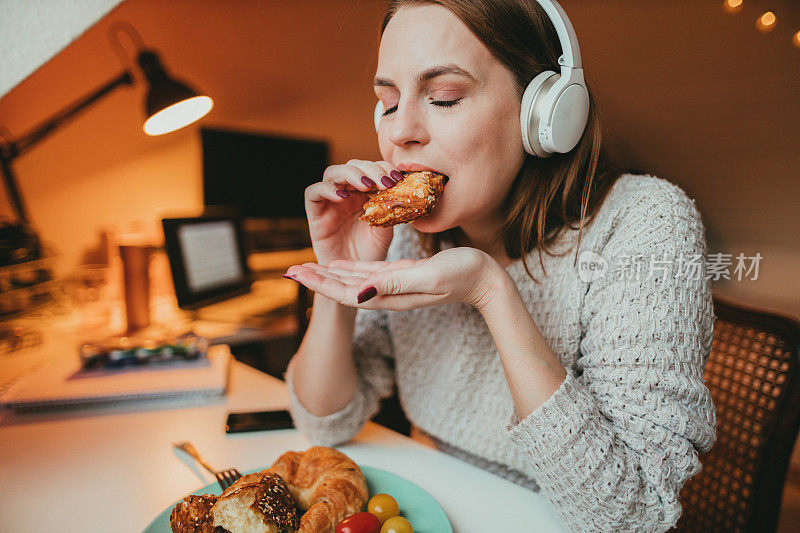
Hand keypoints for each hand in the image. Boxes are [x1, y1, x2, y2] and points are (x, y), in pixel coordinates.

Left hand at [284, 247, 499, 309]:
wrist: (485, 280)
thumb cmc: (462, 274)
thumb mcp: (427, 275)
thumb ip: (393, 283)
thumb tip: (358, 292)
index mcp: (389, 295)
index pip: (345, 292)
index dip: (319, 284)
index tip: (296, 275)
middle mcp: (387, 293)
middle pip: (343, 288)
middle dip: (315, 280)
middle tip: (289, 270)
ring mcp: (393, 285)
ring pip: (352, 280)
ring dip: (327, 274)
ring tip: (304, 267)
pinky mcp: (400, 275)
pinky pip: (367, 274)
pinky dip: (348, 268)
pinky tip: (336, 264)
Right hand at [304, 159, 403, 264]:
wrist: (353, 276)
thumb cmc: (370, 253)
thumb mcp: (386, 230)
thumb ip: (389, 210)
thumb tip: (399, 190)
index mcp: (365, 193)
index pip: (371, 169)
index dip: (383, 168)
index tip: (397, 177)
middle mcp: (347, 193)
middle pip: (352, 166)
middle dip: (369, 169)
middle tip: (384, 181)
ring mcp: (330, 201)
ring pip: (333, 173)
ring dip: (350, 174)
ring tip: (366, 185)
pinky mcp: (315, 214)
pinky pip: (313, 193)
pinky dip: (326, 189)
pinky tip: (341, 197)